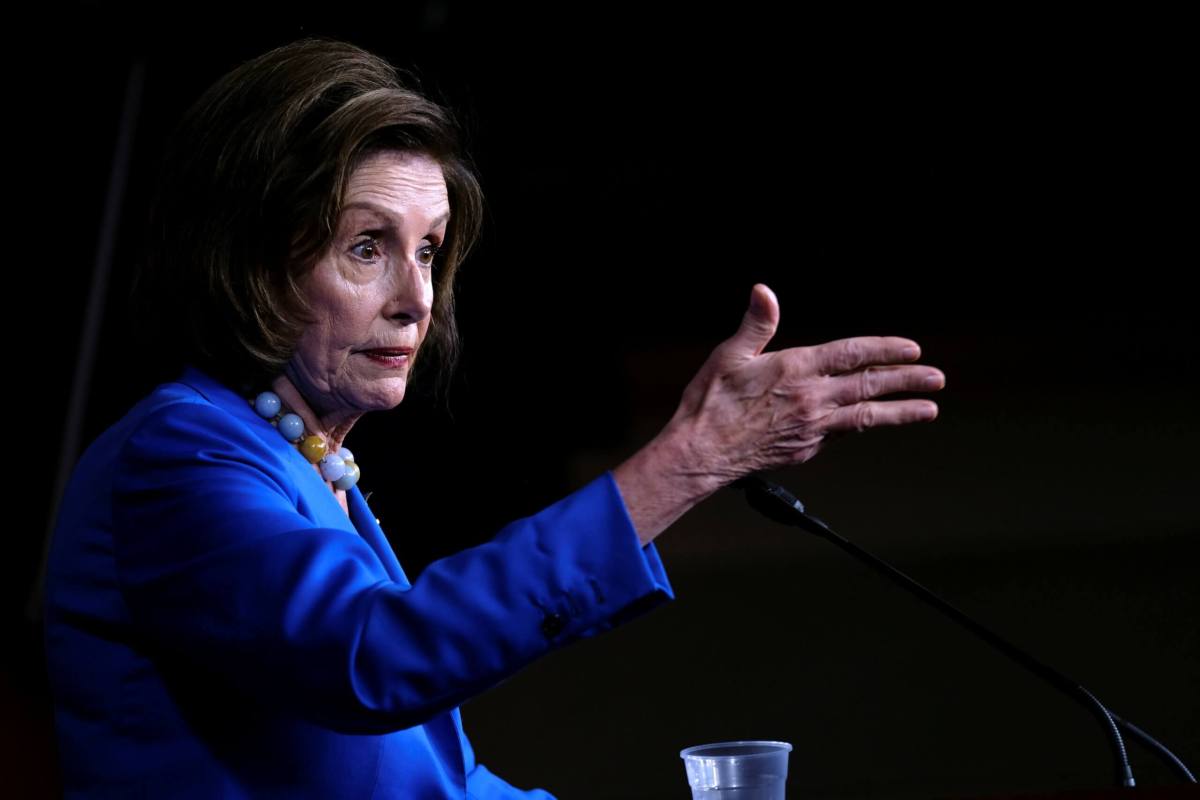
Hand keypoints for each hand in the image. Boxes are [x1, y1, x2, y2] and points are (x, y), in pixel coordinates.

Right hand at [612, 283, 944, 545]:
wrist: (701, 453)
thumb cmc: (711, 403)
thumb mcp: (730, 355)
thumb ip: (756, 323)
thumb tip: (764, 291)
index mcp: (796, 368)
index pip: (853, 354)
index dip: (885, 349)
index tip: (912, 349)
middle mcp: (812, 398)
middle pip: (870, 386)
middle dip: (908, 381)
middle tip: (937, 379)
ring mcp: (813, 428)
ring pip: (867, 417)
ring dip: (901, 412)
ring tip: (929, 410)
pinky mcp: (806, 450)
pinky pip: (840, 434)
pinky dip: (859, 425)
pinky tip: (869, 422)